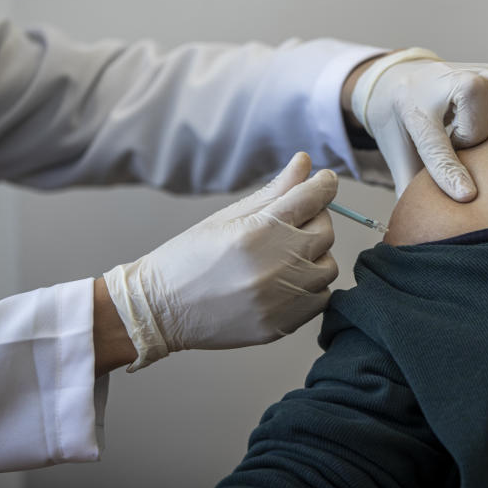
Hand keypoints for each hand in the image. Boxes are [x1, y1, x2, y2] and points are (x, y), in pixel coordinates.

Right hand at [103, 152, 337, 370]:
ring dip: (314, 257)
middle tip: (292, 223)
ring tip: (285, 256)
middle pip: (325, 232)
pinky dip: (310, 288)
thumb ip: (274, 190)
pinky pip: (320, 299)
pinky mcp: (282, 325)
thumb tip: (304, 162)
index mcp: (260, 231)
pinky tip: (286, 282)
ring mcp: (281, 299)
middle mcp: (276, 265)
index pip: (313, 198)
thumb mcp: (228, 216)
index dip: (324, 185)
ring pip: (327, 268)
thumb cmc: (189, 257)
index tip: (326, 181)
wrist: (161, 310)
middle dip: (314, 221)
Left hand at [351, 48, 487, 200]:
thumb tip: (416, 235)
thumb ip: (412, 190)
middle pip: (477, 127)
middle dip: (471, 144)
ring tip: (475, 126)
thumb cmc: (407, 126)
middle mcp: (445, 82)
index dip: (450, 172)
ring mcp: (476, 69)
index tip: (467, 196)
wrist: (403, 79)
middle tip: (457, 140)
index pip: (435, 147)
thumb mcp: (400, 156)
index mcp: (414, 111)